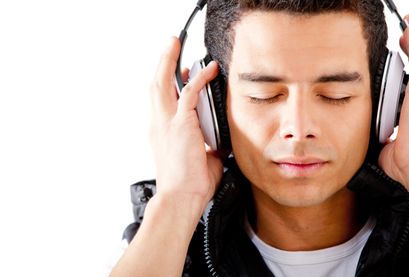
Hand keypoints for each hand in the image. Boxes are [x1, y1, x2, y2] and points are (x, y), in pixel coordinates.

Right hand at [149, 37, 222, 211]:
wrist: (181, 198)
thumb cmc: (187, 185)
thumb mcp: (198, 161)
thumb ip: (206, 148)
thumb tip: (218, 144)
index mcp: (162, 132)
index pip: (161, 101)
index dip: (167, 83)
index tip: (178, 73)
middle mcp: (159, 124)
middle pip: (154, 85)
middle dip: (161, 63)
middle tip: (169, 46)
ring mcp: (166, 123)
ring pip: (163, 83)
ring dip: (169, 61)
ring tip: (175, 43)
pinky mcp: (180, 124)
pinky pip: (189, 93)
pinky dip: (200, 79)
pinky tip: (210, 69)